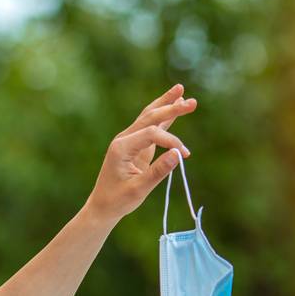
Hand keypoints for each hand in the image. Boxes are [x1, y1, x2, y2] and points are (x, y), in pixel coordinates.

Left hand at [84, 84, 196, 222]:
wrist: (102, 206)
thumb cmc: (117, 200)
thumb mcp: (138, 190)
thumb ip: (157, 172)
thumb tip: (178, 155)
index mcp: (121, 147)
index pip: (151, 134)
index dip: (170, 141)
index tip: (184, 155)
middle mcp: (124, 139)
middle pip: (150, 117)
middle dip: (171, 108)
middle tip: (192, 102)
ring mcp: (129, 140)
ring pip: (149, 116)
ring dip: (166, 104)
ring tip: (181, 89)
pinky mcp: (136, 145)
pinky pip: (151, 126)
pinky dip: (164, 117)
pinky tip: (175, 105)